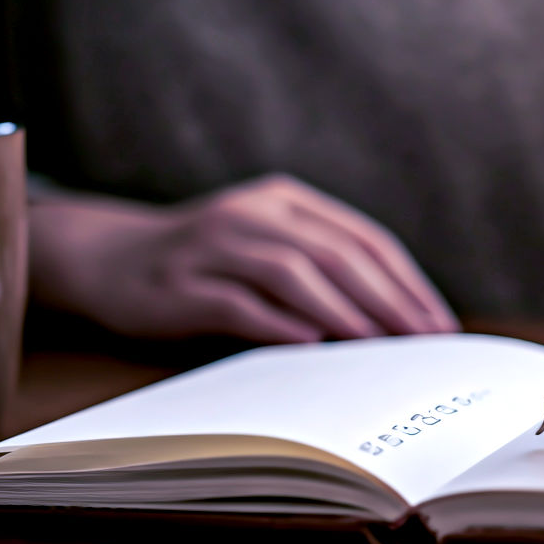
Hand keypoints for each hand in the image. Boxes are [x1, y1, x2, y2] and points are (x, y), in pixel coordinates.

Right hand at [30, 174, 459, 343]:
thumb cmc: (204, 261)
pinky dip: (277, 323)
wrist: (107, 257)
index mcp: (282, 199)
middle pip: (333, 253)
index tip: (436, 322)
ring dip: (341, 309)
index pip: (361, 237)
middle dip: (386, 300)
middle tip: (422, 340)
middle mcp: (250, 214)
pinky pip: (237, 303)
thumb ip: (318, 266)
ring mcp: (212, 246)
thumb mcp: (263, 244)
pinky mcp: (181, 285)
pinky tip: (311, 343)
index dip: (404, 280)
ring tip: (378, 344)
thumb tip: (392, 321)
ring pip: (290, 272)